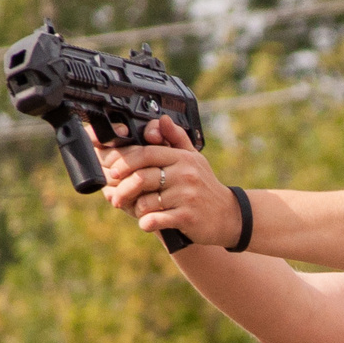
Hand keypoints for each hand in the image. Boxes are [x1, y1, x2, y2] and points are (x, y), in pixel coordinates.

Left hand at [97, 116, 244, 251]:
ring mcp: (187, 196)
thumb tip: (162, 120)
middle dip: (124, 189)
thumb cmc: (205, 187)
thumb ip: (176, 139)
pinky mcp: (187, 217)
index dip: (125, 161)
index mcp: (182, 158)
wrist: (229, 216)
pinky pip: (157, 220)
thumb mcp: (194, 159)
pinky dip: (147, 223)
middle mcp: (185, 174)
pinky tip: (146, 223)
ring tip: (135, 211)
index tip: (114, 171)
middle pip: (142, 177)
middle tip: (116, 197)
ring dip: (135, 209)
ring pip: (147, 201)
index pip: (147, 153)